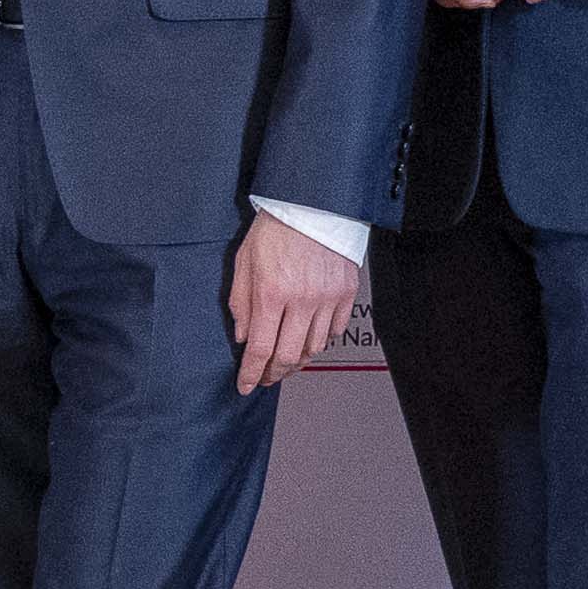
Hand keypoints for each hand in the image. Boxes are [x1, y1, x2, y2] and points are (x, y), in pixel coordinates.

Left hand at [225, 211, 363, 392]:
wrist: (312, 203)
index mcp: (272, 293)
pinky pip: (334, 330)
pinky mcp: (346, 292)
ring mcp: (328, 298)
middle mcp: (302, 299)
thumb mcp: (244, 262)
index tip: (246, 385)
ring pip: (314, 347)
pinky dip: (320, 341)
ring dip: (297, 360)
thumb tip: (243, 336)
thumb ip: (241, 303)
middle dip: (274, 374)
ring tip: (285, 361)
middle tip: (266, 378)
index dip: (251, 373)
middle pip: (288, 356)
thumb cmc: (276, 227)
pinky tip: (308, 339)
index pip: (260, 349)